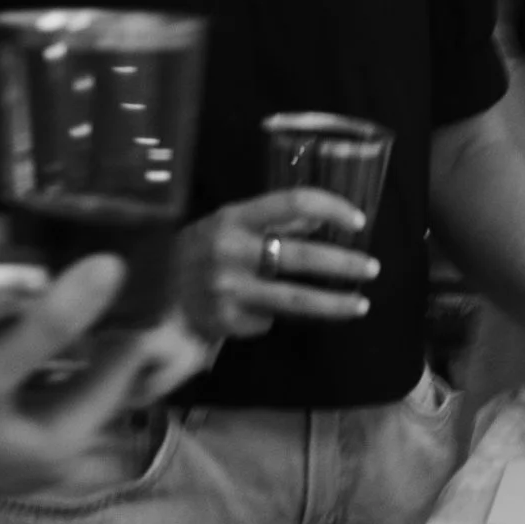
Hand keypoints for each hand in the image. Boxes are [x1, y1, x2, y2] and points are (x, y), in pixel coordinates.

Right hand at [0, 255, 211, 519]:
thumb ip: (48, 325)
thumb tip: (113, 270)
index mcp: (63, 443)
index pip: (123, 370)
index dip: (140, 318)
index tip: (153, 264)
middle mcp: (52, 453)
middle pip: (100, 379)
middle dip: (115, 327)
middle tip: (132, 263)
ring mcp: (20, 447)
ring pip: (68, 381)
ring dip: (80, 336)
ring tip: (92, 274)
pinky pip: (37, 386)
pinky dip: (45, 352)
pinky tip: (36, 314)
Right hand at [169, 189, 377, 340]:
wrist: (153, 295)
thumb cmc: (198, 252)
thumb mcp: (227, 225)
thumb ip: (270, 222)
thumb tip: (320, 221)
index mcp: (234, 216)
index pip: (293, 202)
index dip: (331, 208)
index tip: (358, 220)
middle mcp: (231, 249)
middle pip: (302, 254)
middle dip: (344, 263)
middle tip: (371, 268)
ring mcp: (228, 287)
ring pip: (296, 298)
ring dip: (335, 304)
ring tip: (361, 305)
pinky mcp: (226, 320)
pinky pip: (269, 321)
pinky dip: (277, 318)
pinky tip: (269, 316)